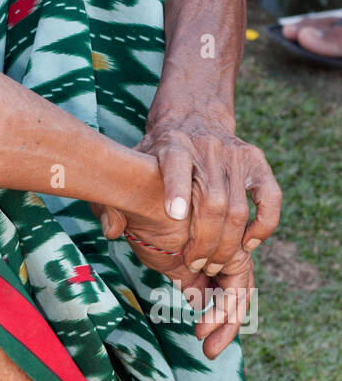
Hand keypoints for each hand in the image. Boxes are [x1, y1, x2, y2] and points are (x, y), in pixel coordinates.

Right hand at [89, 194, 256, 359]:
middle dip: (226, 323)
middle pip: (235, 290)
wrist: (136, 193)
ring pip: (239, 292)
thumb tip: (197, 296)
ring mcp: (227, 246)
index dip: (218, 313)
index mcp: (206, 246)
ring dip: (226, 321)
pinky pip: (238, 287)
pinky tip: (204, 327)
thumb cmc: (135, 213)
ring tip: (206, 341)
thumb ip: (181, 273)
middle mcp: (221, 247)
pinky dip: (226, 310)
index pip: (224, 285)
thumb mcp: (159, 253)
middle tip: (210, 349)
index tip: (203, 338)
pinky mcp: (230, 248)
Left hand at [94, 108, 280, 273]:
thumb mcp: (131, 165)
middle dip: (204, 241)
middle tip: (194, 264)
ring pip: (239, 208)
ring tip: (213, 264)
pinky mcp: (257, 161)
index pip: (175, 163)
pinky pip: (270, 198)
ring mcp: (235, 153)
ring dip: (228, 244)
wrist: (193, 116)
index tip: (174, 215)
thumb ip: (114, 199)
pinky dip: (263, 225)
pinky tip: (248, 244)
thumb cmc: (157, 153)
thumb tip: (110, 231)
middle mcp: (206, 147)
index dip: (176, 188)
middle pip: (212, 201)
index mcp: (171, 144)